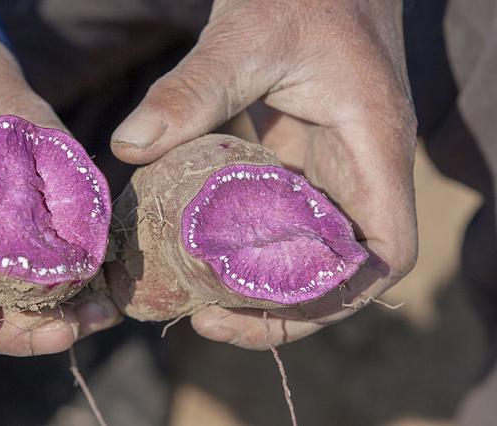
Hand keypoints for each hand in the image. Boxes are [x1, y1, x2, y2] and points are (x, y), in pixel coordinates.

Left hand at [111, 0, 416, 348]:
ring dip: (264, 287)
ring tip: (200, 302)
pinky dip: (250, 246)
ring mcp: (333, 168)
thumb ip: (193, 88)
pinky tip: (203, 251)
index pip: (384, 253)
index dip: (335, 297)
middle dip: (284, 308)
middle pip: (342, 271)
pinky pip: (286, 221)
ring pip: (311, 252)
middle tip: (208, 318)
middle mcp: (360, 169)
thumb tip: (129, 145)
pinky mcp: (304, 160)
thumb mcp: (247, 35)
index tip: (264, 311)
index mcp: (371, 148)